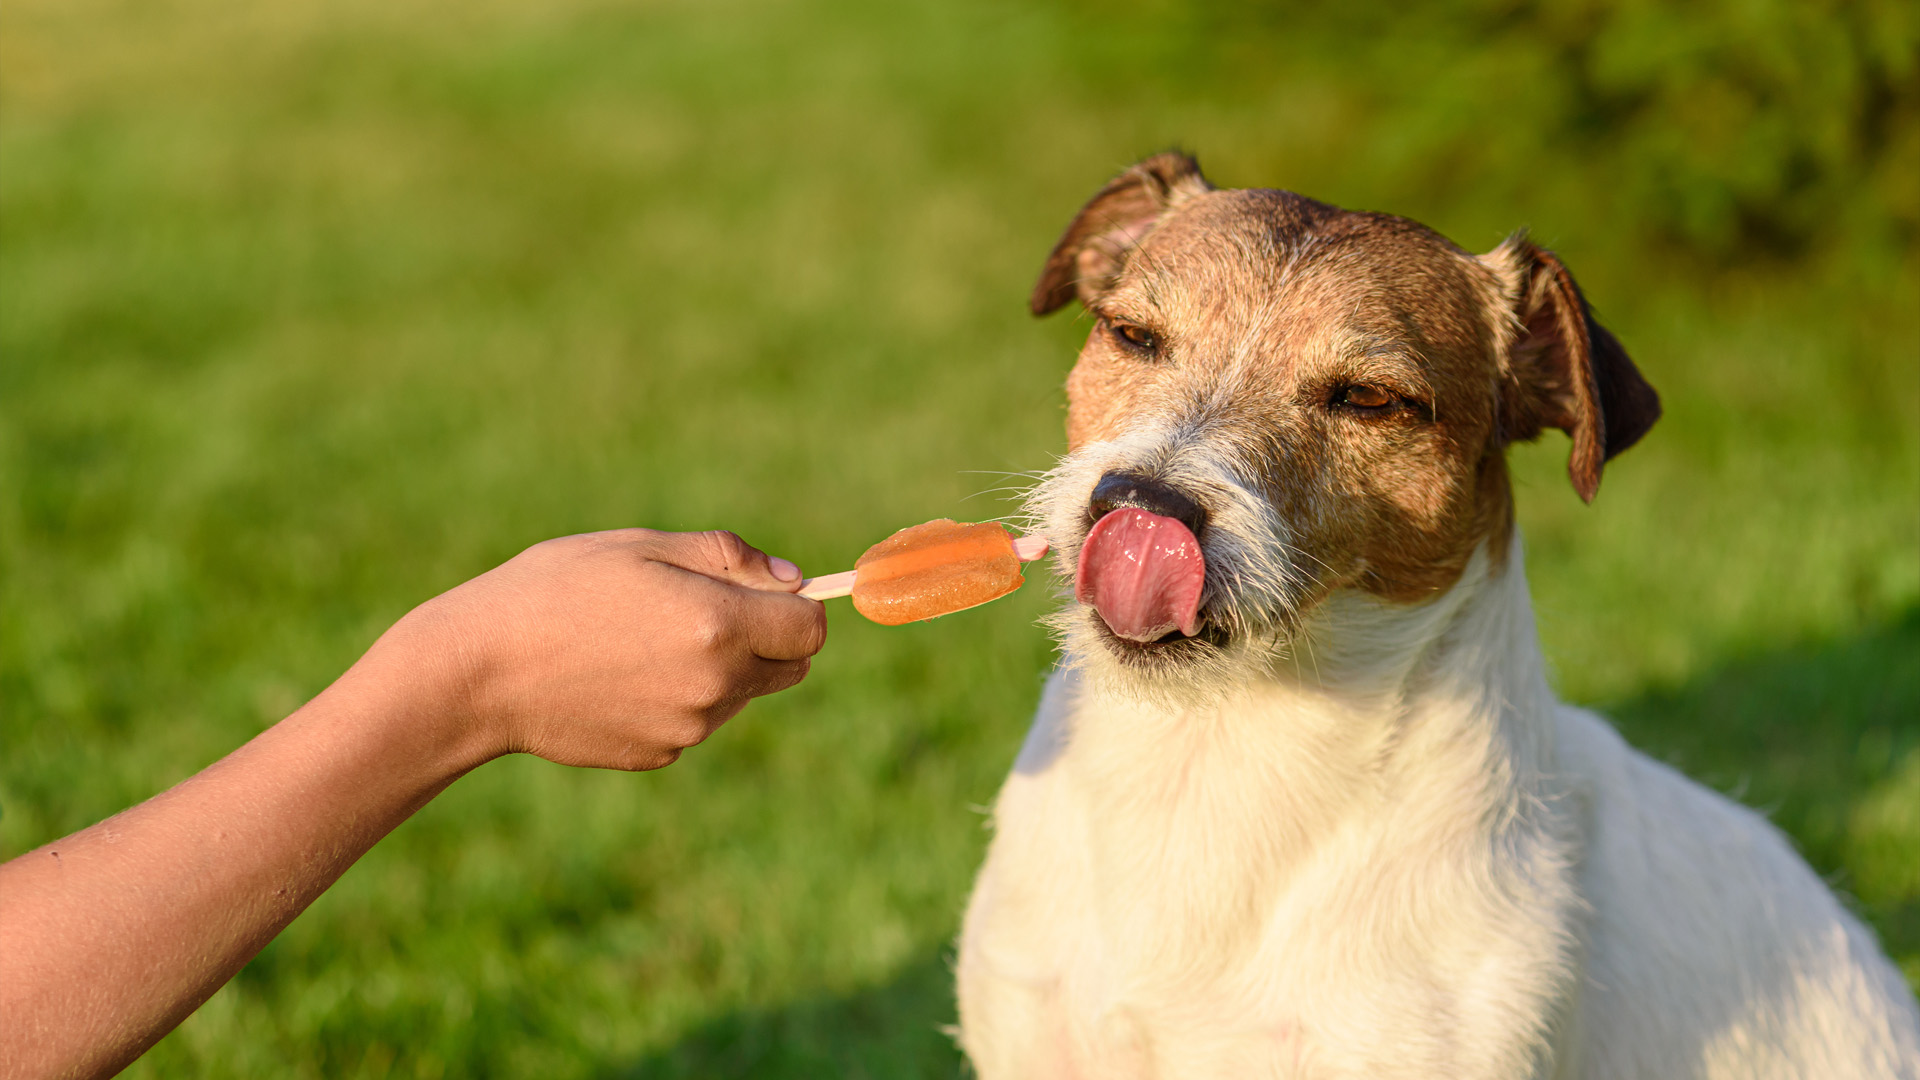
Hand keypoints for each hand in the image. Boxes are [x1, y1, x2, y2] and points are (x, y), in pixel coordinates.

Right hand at [371, 529, 828, 771]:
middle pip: (790, 667)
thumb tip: (793, 581)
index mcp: (719, 625)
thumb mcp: (641, 547)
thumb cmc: (555, 590)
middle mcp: (715, 685)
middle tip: (704, 611)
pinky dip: (680, 699)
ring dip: (723, 668)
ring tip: (645, 640)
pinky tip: (621, 676)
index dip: (797, 607)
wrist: (480, 673)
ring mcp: (689, 728)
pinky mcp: (661, 754)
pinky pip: (698, 721)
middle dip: (768, 638)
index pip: (811, 628)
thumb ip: (728, 558)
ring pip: (743, 694)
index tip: (764, 593)